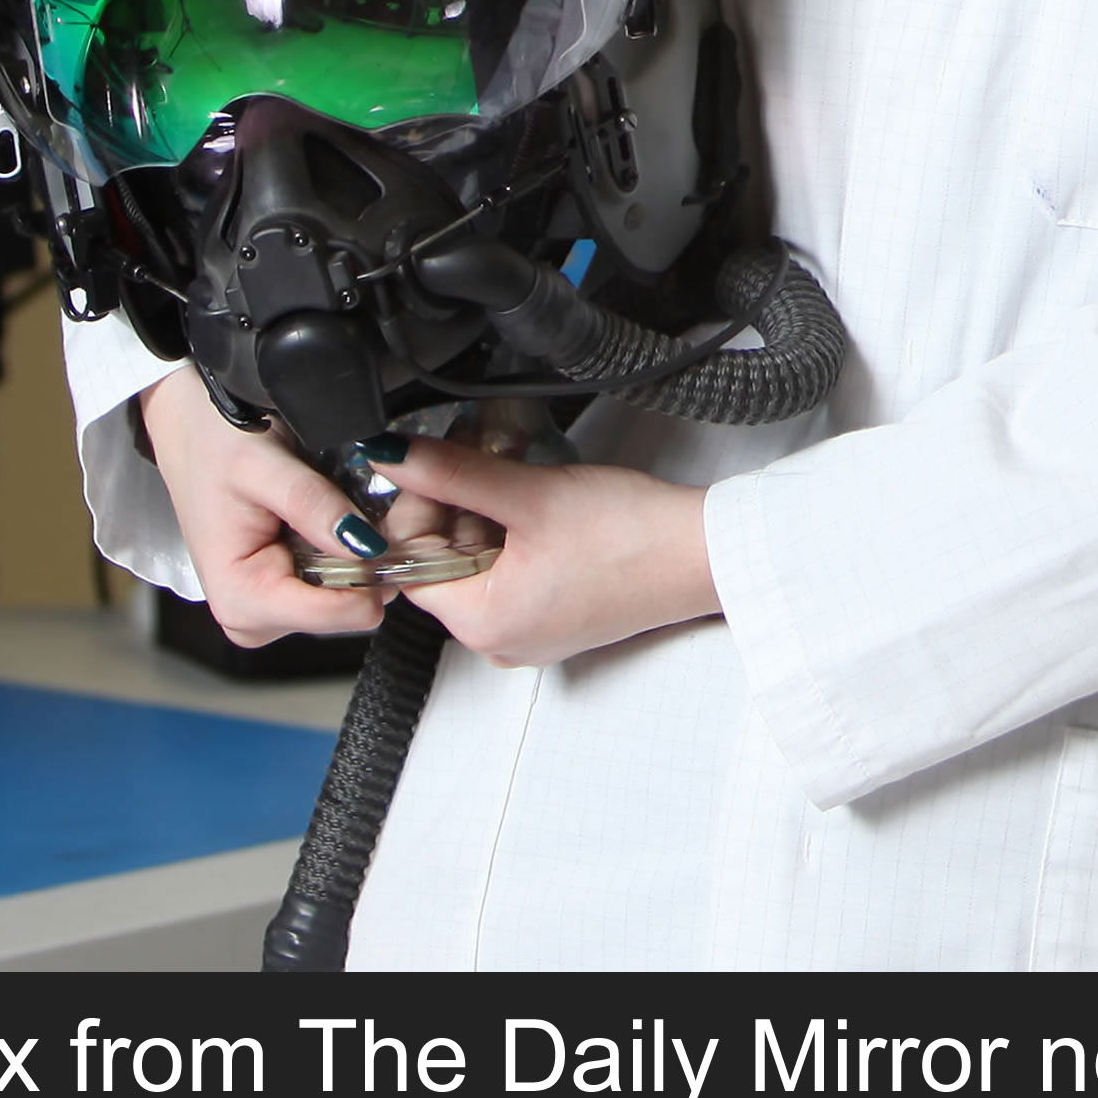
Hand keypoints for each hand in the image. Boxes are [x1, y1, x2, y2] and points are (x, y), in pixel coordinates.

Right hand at [140, 368, 428, 647]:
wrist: (191, 429)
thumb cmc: (214, 443)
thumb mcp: (262, 464)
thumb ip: (311, 505)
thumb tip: (365, 545)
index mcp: (241, 598)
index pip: (333, 614)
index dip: (375, 576)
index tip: (401, 536)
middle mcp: (253, 618)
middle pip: (347, 610)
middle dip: (369, 563)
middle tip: (374, 509)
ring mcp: (268, 611)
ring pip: (348, 597)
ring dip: (361, 556)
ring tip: (353, 508)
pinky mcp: (280, 596)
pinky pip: (336, 585)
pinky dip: (348, 553)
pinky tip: (342, 520)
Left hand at [381, 438, 719, 670]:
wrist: (703, 553)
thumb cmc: (631, 536)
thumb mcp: (529, 494)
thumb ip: (452, 473)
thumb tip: (394, 457)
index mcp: (483, 625)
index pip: (409, 565)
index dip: (416, 508)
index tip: (436, 466)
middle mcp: (500, 641)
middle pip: (444, 563)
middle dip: (455, 506)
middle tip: (479, 456)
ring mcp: (530, 631)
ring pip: (479, 564)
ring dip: (486, 514)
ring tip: (515, 475)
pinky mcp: (557, 616)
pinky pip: (511, 574)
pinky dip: (514, 535)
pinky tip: (537, 503)